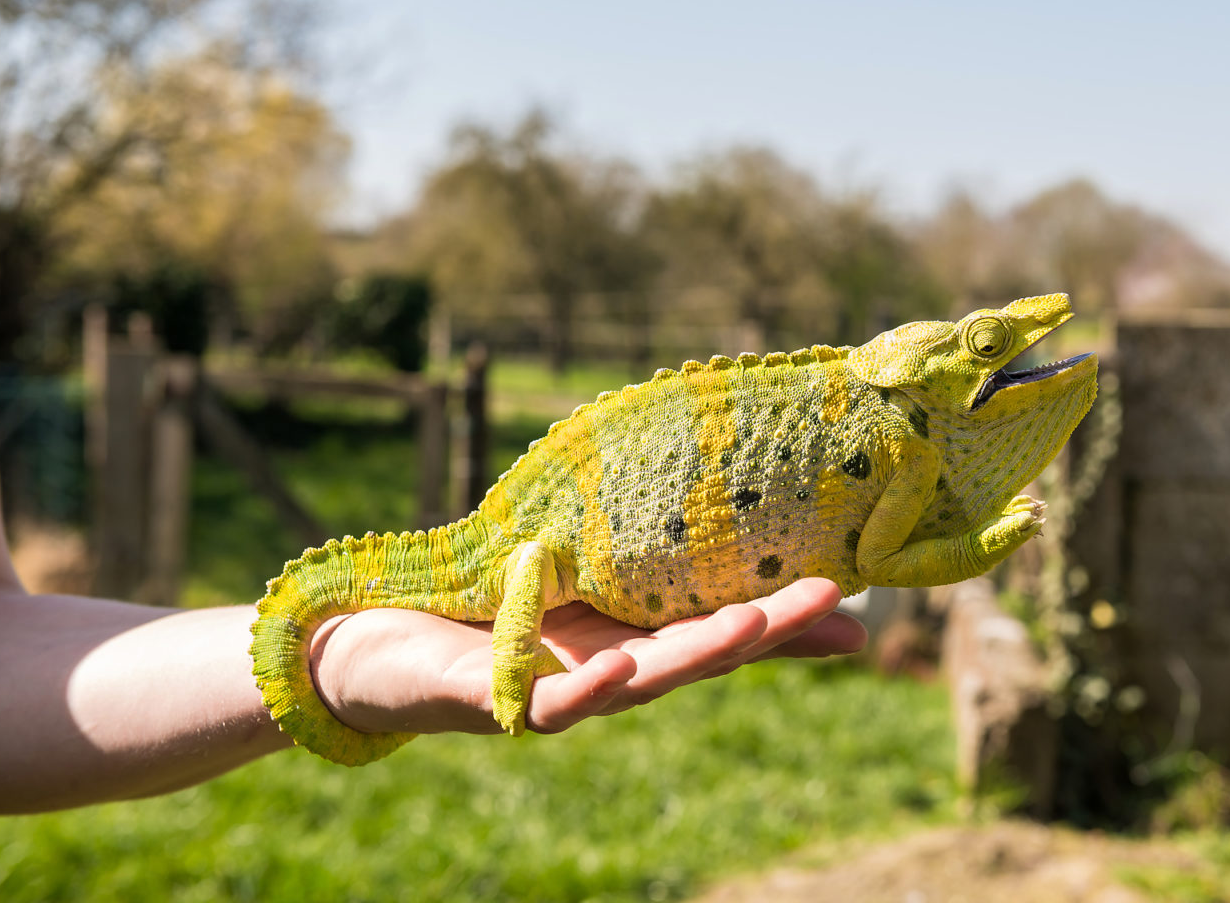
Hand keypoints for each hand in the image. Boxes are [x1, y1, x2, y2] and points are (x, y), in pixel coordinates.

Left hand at [309, 578, 866, 738]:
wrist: (375, 638)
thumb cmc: (485, 609)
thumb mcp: (570, 582)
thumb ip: (633, 570)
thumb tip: (696, 529)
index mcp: (632, 638)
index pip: (720, 628)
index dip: (787, 618)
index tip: (855, 599)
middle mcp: (609, 672)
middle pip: (696, 655)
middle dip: (765, 631)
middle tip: (835, 601)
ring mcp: (558, 690)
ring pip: (638, 680)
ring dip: (695, 655)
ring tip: (750, 625)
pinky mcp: (497, 699)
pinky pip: (546, 699)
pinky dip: (584, 685)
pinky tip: (617, 664)